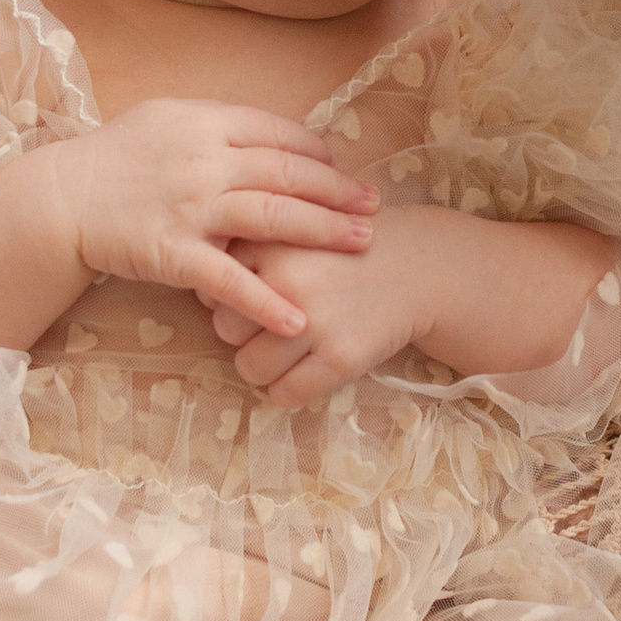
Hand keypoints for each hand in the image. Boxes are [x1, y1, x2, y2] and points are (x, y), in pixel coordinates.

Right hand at [49, 99, 380, 340]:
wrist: (60, 198)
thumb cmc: (112, 157)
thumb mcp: (163, 119)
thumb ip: (214, 125)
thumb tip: (263, 132)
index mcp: (206, 123)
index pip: (278, 133)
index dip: (317, 151)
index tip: (343, 166)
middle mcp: (206, 161)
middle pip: (288, 173)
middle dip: (338, 190)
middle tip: (375, 204)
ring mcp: (192, 207)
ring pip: (273, 216)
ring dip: (323, 231)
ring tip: (363, 244)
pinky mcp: (175, 253)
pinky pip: (229, 279)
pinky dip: (266, 299)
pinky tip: (299, 317)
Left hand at [211, 205, 620, 406]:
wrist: (420, 267)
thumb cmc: (347, 247)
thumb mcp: (299, 225)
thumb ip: (251, 242)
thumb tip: (200, 284)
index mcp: (273, 241)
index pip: (213, 284)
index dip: (229, 293)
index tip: (253, 292)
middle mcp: (289, 282)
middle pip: (224, 328)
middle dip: (243, 331)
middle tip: (275, 322)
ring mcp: (315, 323)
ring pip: (249, 368)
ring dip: (263, 365)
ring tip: (289, 351)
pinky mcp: (340, 359)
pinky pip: (285, 395)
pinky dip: (289, 390)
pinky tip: (307, 371)